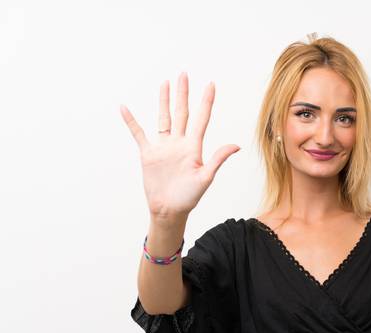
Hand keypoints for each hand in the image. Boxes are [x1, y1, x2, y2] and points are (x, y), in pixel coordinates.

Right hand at [120, 72, 239, 217]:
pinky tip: (125, 108)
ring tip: (165, 83)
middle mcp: (179, 143)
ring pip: (163, 118)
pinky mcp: (149, 154)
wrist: (169, 210)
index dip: (206, 101)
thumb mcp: (205, 177)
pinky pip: (138, 134)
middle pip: (181, 112)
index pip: (201, 118)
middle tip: (183, 74)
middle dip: (183, 93)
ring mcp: (163, 147)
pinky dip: (131, 121)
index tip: (211, 84)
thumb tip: (237, 146)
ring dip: (164, 101)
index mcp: (194, 147)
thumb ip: (218, 159)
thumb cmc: (189, 197)